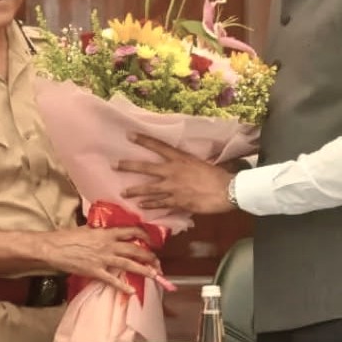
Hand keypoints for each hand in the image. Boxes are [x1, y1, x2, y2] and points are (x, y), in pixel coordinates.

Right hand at [41, 225, 158, 293]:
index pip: (131, 231)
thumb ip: (100, 231)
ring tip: (154, 275)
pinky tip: (131, 291)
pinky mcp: (95, 271)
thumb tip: (108, 231)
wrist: (54, 247)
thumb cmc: (67, 237)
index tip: (151, 240)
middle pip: (134, 249)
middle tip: (158, 262)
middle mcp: (108, 245)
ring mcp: (102, 259)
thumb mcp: (87, 229)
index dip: (144, 235)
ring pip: (128, 264)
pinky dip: (123, 286)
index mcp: (106, 233)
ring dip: (143, 270)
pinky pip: (112, 280)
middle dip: (149, 256)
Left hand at [118, 135, 235, 214]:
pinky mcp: (176, 201)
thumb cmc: (217, 176)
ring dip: (135, 191)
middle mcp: (172, 171)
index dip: (143, 140)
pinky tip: (141, 206)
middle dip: (129, 166)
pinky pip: (159, 203)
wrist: (226, 190)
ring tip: (124, 193)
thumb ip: (187, 165)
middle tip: (115, 165)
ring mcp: (172, 187)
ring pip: (148, 189)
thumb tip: (182, 166)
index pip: (159, 146)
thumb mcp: (201, 164)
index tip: (129, 135)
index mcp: (180, 158)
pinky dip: (150, 205)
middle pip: (146, 167)